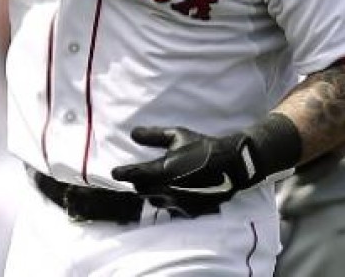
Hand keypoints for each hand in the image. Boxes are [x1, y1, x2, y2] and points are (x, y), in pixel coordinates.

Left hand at [111, 126, 260, 217]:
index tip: (115, 172)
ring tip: (158, 183)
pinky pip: (172, 209)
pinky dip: (170, 201)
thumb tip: (133, 133)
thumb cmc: (202, 147)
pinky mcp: (189, 211)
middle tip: (139, 176)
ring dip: (153, 193)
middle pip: (141, 191)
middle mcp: (166, 190)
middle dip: (139, 183)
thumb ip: (153, 136)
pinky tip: (175, 192)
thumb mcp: (177, 135)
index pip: (134, 175)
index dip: (122, 173)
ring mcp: (178, 204)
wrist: (230, 165)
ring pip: (155, 201)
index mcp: (161, 171)